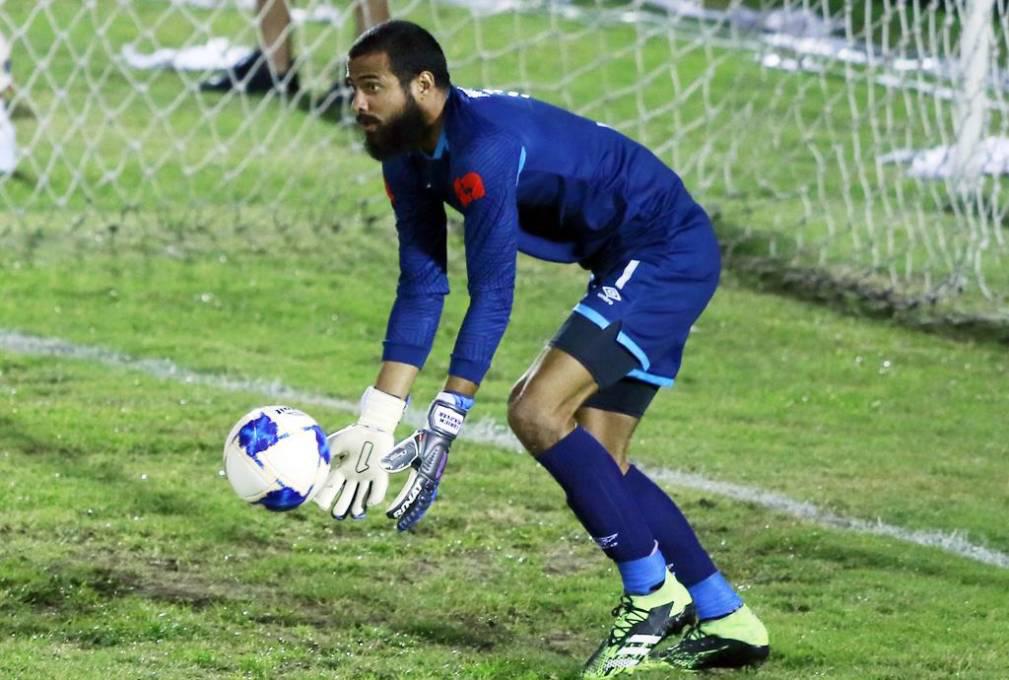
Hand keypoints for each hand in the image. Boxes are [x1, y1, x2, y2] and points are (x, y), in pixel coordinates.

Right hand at [313, 387, 405, 519]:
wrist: (372, 427)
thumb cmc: (352, 435)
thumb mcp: (334, 444)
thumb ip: (324, 456)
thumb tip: (311, 469)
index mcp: (341, 470)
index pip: (331, 488)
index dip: (326, 497)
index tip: (322, 505)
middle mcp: (353, 477)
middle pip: (346, 496)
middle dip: (341, 506)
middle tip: (337, 514)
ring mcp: (367, 476)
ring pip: (361, 497)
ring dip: (358, 507)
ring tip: (354, 514)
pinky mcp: (381, 474)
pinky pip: (379, 489)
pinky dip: (375, 497)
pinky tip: (370, 503)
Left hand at [383, 391, 472, 530]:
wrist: (441, 432)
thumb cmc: (425, 438)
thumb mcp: (411, 445)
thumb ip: (398, 456)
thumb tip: (383, 466)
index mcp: (425, 474)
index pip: (411, 495)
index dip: (401, 506)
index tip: (390, 515)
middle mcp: (431, 480)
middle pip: (420, 503)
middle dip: (410, 515)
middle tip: (399, 526)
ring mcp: (433, 479)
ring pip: (424, 501)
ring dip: (415, 512)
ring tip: (406, 521)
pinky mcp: (433, 477)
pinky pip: (426, 495)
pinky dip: (420, 503)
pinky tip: (413, 507)